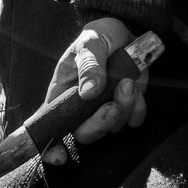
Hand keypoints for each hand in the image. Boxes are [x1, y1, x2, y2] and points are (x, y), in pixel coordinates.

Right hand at [41, 16, 149, 165]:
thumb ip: (89, 65)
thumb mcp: (90, 42)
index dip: (50, 147)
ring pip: (112, 127)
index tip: (60, 156)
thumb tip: (88, 93)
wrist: (125, 31)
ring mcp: (104, 108)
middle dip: (100, 124)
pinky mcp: (127, 105)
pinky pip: (133, 120)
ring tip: (128, 82)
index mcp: (62, 93)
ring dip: (123, 108)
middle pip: (84, 133)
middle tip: (113, 106)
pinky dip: (138, 109)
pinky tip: (137, 89)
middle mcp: (81, 107)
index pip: (49, 125)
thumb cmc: (99, 35)